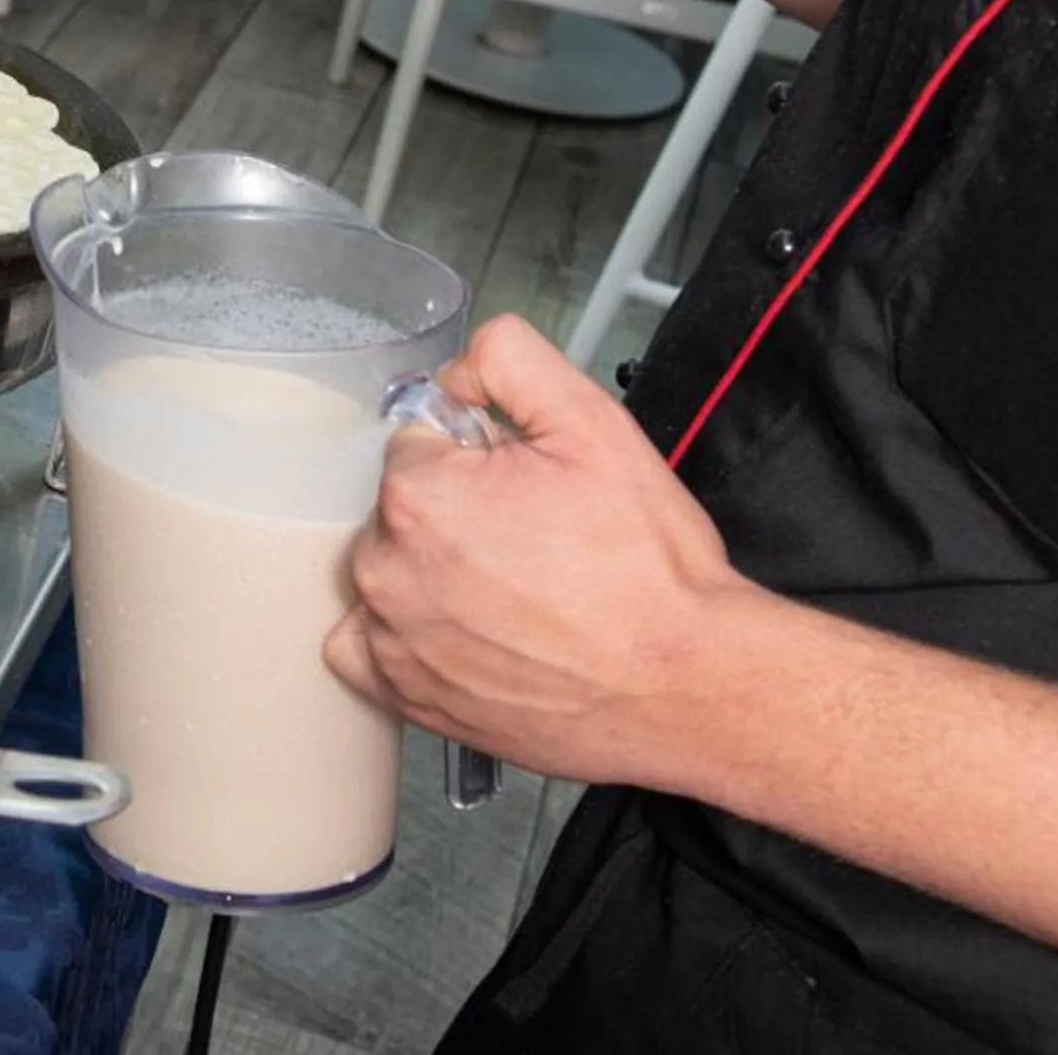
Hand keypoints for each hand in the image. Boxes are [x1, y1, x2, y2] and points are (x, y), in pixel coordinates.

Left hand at [324, 315, 762, 791]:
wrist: (688, 681)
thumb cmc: (648, 569)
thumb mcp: (593, 421)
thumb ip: (509, 359)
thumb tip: (457, 371)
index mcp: (418, 495)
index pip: (420, 443)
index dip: (480, 457)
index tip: (527, 488)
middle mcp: (387, 570)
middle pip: (403, 507)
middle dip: (459, 512)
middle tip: (536, 543)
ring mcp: (393, 641)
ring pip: (392, 570)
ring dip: (436, 572)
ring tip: (520, 595)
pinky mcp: (408, 696)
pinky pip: (369, 647)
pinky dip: (404, 637)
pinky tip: (466, 633)